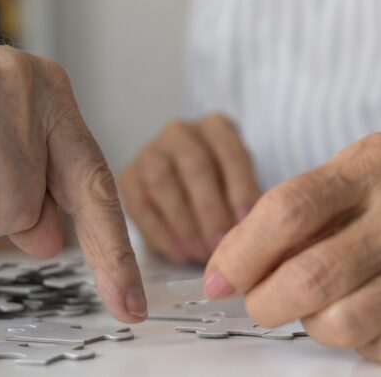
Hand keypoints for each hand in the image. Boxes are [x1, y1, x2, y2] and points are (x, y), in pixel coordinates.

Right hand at [120, 114, 260, 262]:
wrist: (188, 194)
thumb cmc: (224, 192)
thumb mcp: (242, 188)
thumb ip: (247, 202)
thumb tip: (251, 232)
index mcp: (216, 127)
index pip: (230, 152)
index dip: (239, 189)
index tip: (246, 224)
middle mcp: (180, 132)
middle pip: (195, 165)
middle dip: (210, 210)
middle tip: (220, 246)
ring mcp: (150, 151)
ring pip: (162, 181)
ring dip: (183, 222)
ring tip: (200, 253)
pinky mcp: (128, 177)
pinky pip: (139, 204)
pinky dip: (160, 232)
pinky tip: (179, 254)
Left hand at [202, 133, 380, 363]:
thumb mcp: (369, 166)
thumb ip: (308, 203)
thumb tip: (236, 257)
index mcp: (377, 163)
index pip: (289, 209)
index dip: (240, 252)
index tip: (215, 279)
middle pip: (312, 277)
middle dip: (264, 302)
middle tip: (256, 304)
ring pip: (344, 324)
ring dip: (310, 326)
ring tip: (314, 309)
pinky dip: (358, 343)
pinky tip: (363, 316)